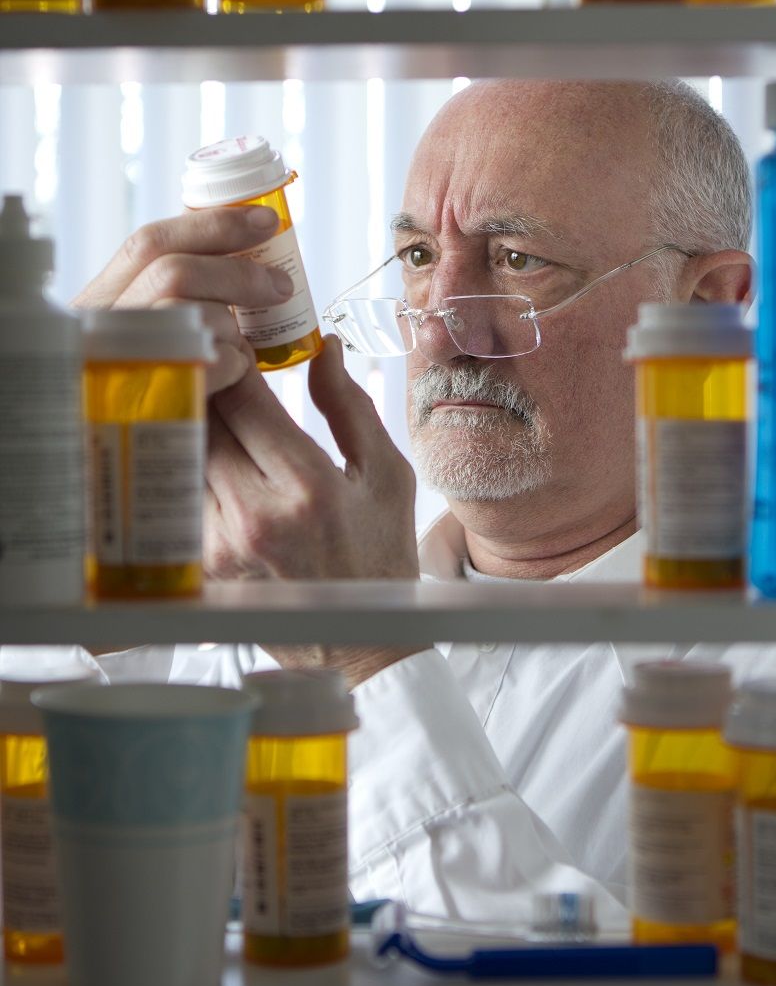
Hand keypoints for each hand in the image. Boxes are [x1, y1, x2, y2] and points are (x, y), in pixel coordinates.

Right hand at [73, 207, 292, 394]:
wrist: (132, 494)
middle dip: (236, 272)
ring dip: (230, 323)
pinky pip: (196, 365)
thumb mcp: (146, 344)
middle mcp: (90, 331)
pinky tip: (233, 374)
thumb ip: (174, 303)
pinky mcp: (137, 409)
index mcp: (96, 307)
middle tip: (280, 287)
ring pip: (183, 312)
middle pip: (170, 271)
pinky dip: (228, 362)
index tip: (265, 221)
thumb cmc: (154, 413)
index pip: (147, 244)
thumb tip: (236, 248)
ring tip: (244, 347)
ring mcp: (107, 368)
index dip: (210, 225)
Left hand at [205, 335, 423, 684]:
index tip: (242, 339)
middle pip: (203, 418)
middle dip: (209, 379)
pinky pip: (178, 493)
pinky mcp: (199, 564)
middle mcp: (254, 516)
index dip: (237, 355)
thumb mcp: (387, 477)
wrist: (358, 647)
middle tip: (218, 356)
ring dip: (191, 417)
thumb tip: (326, 349)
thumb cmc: (378, 557)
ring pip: (181, 451)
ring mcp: (218, 544)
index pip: (245, 396)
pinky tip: (203, 450)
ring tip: (207, 399)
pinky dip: (186, 462)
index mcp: (307, 488)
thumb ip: (350, 408)